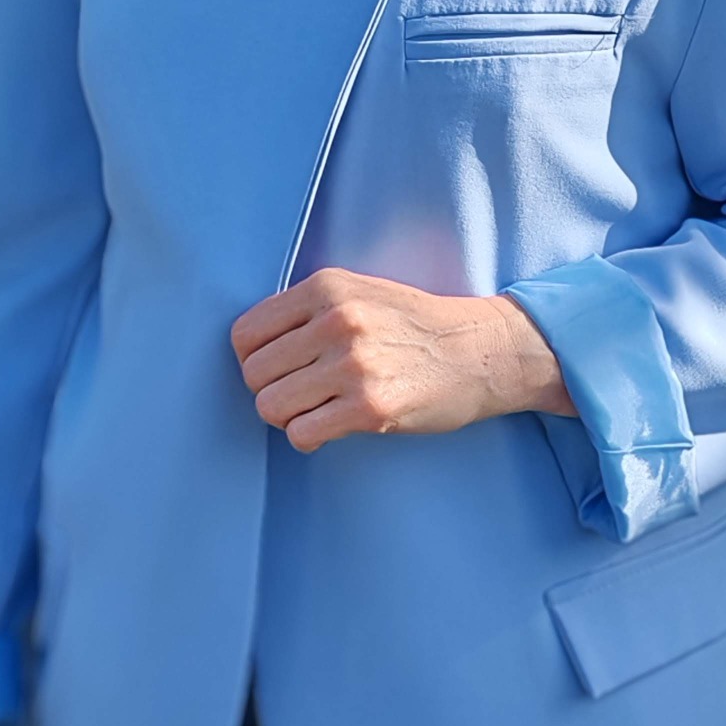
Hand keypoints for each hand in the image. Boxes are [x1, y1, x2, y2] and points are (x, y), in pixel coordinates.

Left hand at [230, 267, 577, 449]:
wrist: (479, 351)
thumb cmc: (416, 325)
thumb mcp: (360, 291)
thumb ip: (307, 308)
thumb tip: (249, 346)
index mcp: (327, 288)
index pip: (245, 334)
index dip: (253, 358)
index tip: (278, 368)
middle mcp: (337, 321)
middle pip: (254, 374)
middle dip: (271, 390)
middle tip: (302, 392)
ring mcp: (353, 365)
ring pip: (271, 407)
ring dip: (288, 416)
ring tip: (317, 409)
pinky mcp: (369, 407)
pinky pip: (301, 434)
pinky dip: (309, 437)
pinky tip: (331, 426)